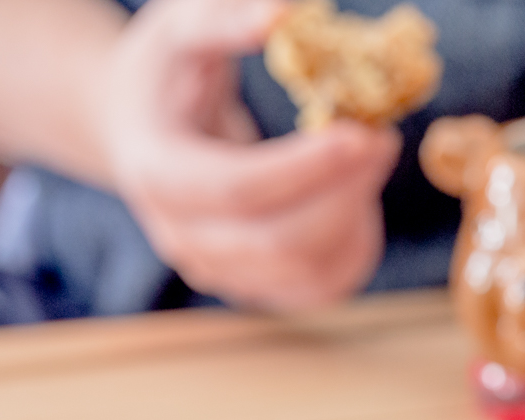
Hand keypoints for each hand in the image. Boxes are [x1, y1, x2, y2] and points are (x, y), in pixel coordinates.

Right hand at [97, 0, 400, 309]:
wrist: (140, 131)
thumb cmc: (166, 73)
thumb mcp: (178, 30)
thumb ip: (222, 19)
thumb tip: (284, 15)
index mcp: (157, 173)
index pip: (237, 189)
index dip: (306, 169)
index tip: (363, 135)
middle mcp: (183, 237)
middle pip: (280, 242)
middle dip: (345, 194)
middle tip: (383, 138)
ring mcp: (221, 272)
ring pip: (308, 272)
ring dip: (357, 216)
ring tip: (370, 156)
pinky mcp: (258, 288)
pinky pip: (324, 286)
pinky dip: (357, 245)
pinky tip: (359, 194)